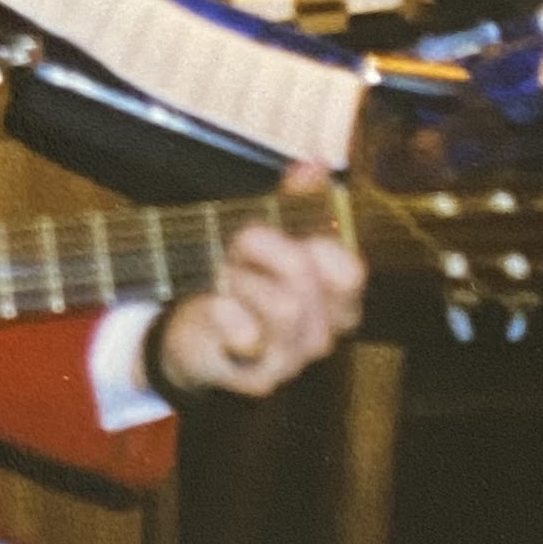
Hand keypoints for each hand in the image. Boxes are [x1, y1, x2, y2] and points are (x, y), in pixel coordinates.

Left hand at [153, 211, 363, 401]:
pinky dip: (223, 309)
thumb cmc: (240, 286)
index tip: (284, 232)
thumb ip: (295, 202)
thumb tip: (314, 164)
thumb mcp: (268, 238)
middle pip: (308, 278)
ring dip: (241, 279)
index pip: (350, 271)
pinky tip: (216, 307)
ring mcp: (293, 361)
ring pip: (285, 306)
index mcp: (337, 303)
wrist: (193, 336)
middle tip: (238, 250)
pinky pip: (246, 335)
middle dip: (262, 249)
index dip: (313, 241)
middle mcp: (322, 335)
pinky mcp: (257, 379)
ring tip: (225, 279)